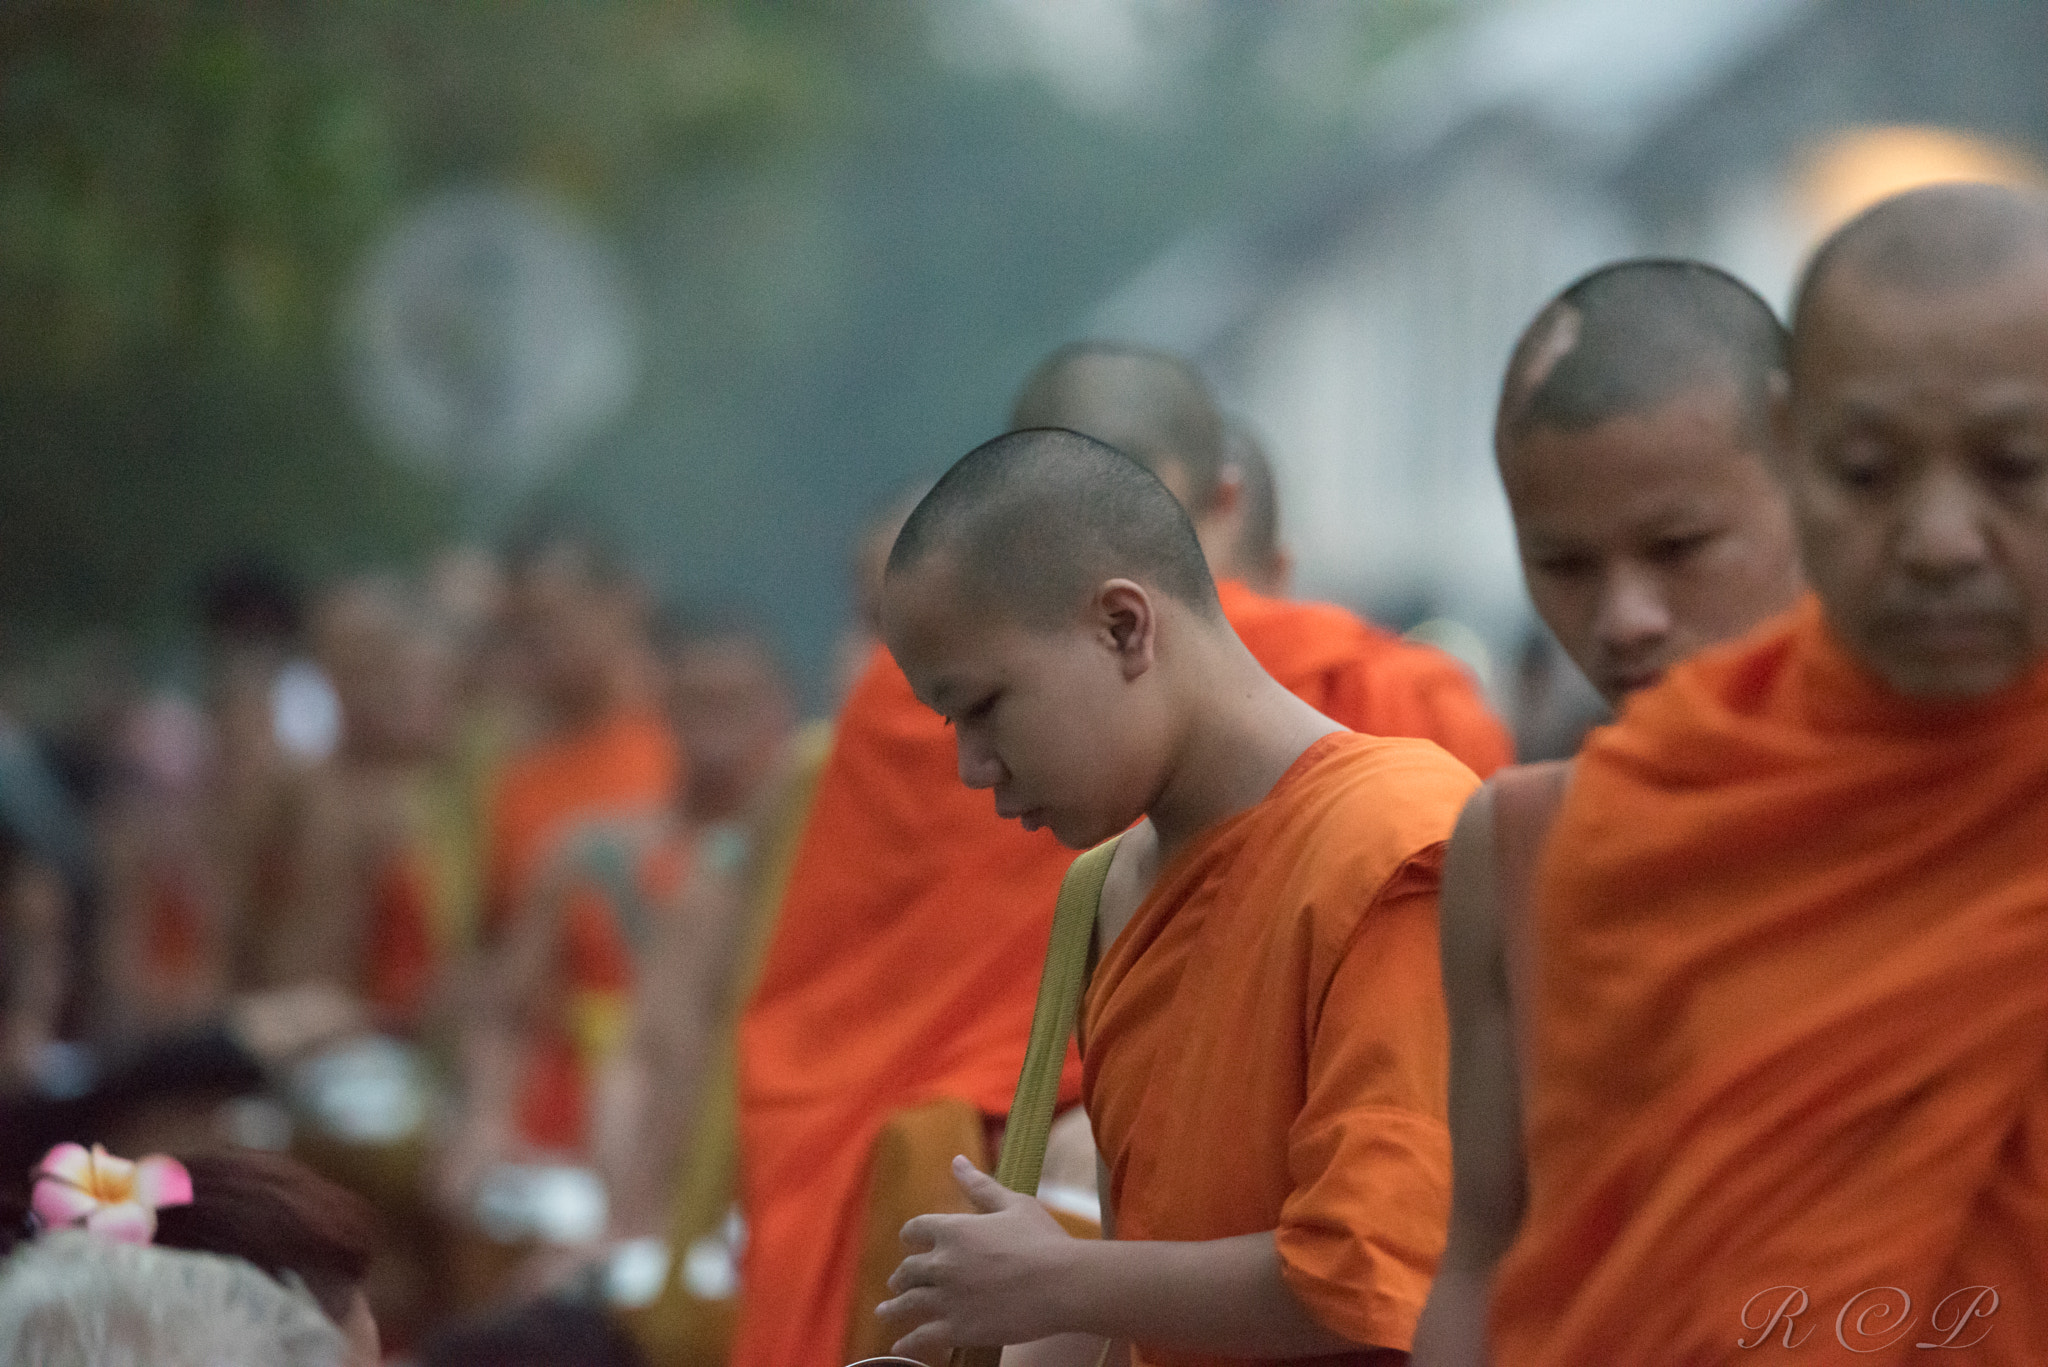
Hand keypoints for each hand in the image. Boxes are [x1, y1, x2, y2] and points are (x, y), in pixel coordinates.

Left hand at [879, 1156, 1076, 1358]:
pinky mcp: (957, 1329)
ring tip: (884, 1313)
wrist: (1062, 1283)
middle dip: (902, 1276)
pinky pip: (921, 1337)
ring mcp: (947, 1298)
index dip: (911, 1235)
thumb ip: (980, 1185)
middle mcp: (942, 1263)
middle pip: (908, 1270)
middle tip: (898, 1282)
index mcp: (953, 1230)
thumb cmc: (1043, 1239)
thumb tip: (957, 1160)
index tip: (908, 1242)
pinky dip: (907, 1342)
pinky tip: (899, 1346)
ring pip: (907, 1304)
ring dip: (893, 1308)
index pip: (916, 1230)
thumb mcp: (1013, 1204)